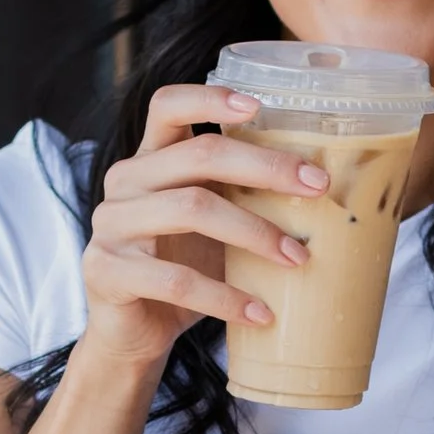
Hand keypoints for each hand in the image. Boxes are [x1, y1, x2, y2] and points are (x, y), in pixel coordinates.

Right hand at [76, 83, 328, 380]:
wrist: (132, 335)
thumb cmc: (181, 270)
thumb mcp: (210, 226)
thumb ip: (241, 197)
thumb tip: (325, 187)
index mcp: (149, 160)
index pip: (167, 106)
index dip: (210, 99)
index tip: (259, 107)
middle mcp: (125, 182)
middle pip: (199, 155)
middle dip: (266, 168)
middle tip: (318, 186)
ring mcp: (111, 226)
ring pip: (192, 209)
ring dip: (255, 233)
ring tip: (298, 259)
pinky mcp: (108, 273)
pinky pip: (177, 280)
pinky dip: (226, 298)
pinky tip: (261, 313)